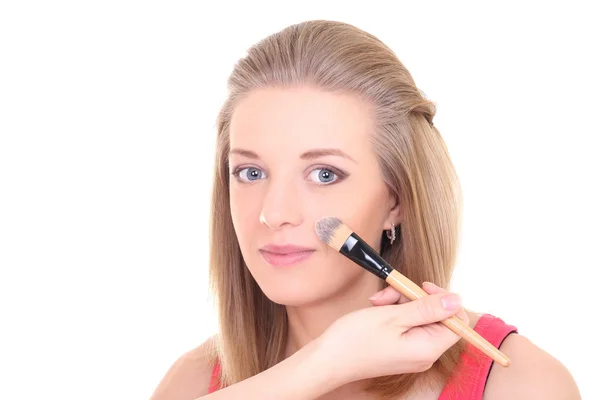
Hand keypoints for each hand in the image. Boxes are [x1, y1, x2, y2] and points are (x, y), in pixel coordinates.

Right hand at [316, 282, 468, 384]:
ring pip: (418, 316)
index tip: (421, 286)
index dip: (442, 299)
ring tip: (378, 301)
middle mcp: (424, 353)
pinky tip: (376, 308)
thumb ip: (427, 308)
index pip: (456, 321)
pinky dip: (392, 312)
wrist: (328, 359)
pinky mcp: (399, 349)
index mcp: (428, 348)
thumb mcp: (393, 316)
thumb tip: (455, 300)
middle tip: (391, 292)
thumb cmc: (356, 340)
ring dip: (399, 302)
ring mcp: (411, 352)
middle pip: (435, 316)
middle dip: (413, 298)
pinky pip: (406, 325)